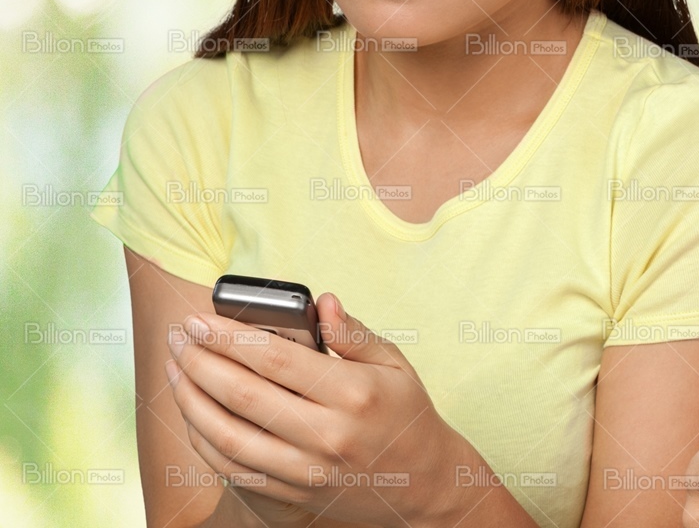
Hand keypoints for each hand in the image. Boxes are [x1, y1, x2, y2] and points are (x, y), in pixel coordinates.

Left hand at [165, 292, 480, 526]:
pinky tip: (193, 414)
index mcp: (354, 394)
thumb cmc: (407, 417)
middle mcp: (327, 435)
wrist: (423, 486)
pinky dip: (203, 441)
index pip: (276, 359)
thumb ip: (353, 334)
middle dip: (200, 361)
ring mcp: (306, 471)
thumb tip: (321, 302)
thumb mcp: (395, 365)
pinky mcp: (292, 496)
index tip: (200, 319)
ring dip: (190, 401)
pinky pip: (232, 470)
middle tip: (178, 337)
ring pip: (227, 436)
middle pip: (243, 395)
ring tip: (175, 371)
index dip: (229, 337)